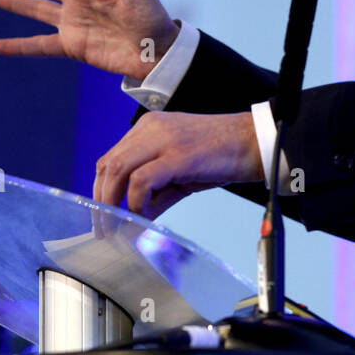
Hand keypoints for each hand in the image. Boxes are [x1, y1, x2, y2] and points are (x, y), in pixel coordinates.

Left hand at [93, 111, 262, 219]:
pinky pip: (142, 180)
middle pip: (107, 164)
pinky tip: (143, 215)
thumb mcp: (180, 172)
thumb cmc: (221, 155)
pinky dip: (136, 202)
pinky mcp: (178, 155)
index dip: (101, 189)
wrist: (254, 142)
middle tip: (104, 227)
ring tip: (117, 226)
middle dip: (100, 200)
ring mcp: (163, 139)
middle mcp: (151, 128)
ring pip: (117, 169)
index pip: (110, 158)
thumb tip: (134, 219)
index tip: (103, 214)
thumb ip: (156, 193)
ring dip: (112, 202)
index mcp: (148, 127)